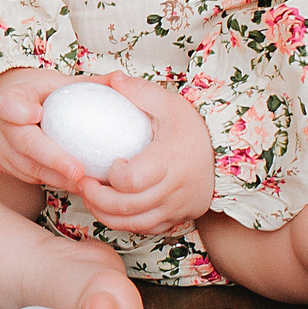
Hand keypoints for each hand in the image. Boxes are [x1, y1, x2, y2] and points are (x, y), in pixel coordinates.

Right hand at [0, 67, 91, 189]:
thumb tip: (121, 79)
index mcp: (10, 97)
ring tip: (89, 183)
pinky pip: (33, 178)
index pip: (9, 104)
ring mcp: (1, 150)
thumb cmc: (32, 94)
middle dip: (52, 158)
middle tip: (78, 171)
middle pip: (24, 143)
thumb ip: (86, 83)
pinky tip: (81, 186)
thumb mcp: (54, 82)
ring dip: (60, 178)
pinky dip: (57, 182)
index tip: (37, 114)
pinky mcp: (7, 168)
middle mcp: (0, 126)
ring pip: (30, 168)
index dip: (19, 111)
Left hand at [76, 73, 214, 235]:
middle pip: (127, 206)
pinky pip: (146, 229)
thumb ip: (139, 92)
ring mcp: (177, 208)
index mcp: (170, 160)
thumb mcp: (169, 103)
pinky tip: (109, 208)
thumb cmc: (191, 128)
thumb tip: (111, 79)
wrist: (224, 155)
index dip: (112, 175)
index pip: (132, 180)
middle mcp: (175, 189)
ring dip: (105, 214)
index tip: (108, 162)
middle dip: (97, 197)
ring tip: (90, 196)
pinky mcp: (177, 218)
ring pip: (134, 223)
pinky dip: (124, 223)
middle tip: (83, 182)